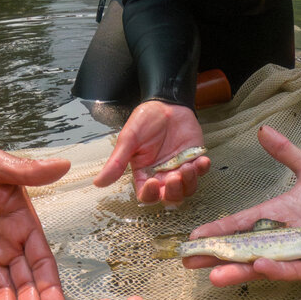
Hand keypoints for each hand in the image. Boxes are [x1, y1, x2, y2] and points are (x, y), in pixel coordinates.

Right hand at [93, 100, 211, 204]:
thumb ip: (116, 162)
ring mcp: (180, 168)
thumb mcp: (128, 139)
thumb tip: (97, 183)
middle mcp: (163, 175)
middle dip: (174, 191)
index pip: (147, 195)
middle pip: (170, 197)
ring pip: (188, 189)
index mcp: (144, 174)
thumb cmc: (145, 120)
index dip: (151, 195)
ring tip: (188, 167)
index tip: (152, 182)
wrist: (166, 102)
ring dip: (189, 182)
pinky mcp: (195, 159)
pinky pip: (201, 172)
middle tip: (175, 176)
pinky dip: (203, 170)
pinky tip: (201, 161)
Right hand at [182, 126, 300, 285]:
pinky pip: (295, 270)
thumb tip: (264, 130)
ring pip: (265, 266)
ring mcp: (299, 254)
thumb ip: (286, 152)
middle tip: (190, 264)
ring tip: (217, 276)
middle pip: (245, 251)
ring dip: (241, 271)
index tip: (194, 237)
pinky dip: (278, 269)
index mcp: (276, 216)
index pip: (241, 225)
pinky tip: (261, 265)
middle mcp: (282, 238)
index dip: (218, 231)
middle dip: (219, 258)